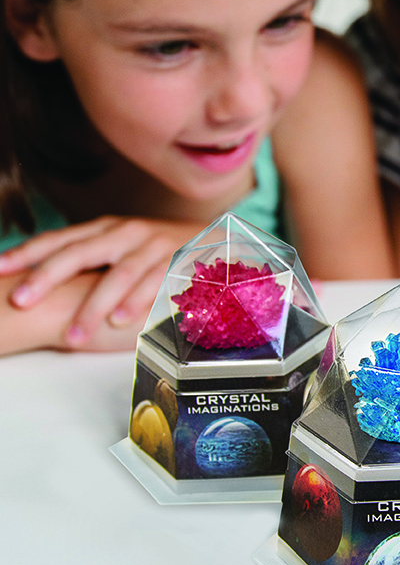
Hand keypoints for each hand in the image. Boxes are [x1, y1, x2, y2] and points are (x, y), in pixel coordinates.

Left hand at [0, 216, 202, 346]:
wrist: (213, 237)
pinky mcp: (178, 262)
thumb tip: (38, 280)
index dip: (26, 253)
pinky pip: (156, 283)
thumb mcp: (118, 248)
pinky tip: (121, 322)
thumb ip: (87, 262)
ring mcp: (153, 245)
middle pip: (79, 251)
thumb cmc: (155, 251)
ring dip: (94, 306)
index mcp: (104, 229)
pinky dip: (138, 302)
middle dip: (47, 276)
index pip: (59, 239)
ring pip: (118, 273)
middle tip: (21, 300)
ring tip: (73, 335)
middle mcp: (124, 232)